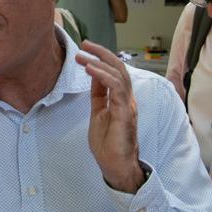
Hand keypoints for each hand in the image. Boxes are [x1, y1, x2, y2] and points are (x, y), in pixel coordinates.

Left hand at [75, 41, 143, 192]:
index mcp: (121, 99)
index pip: (114, 72)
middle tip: (85, 44)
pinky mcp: (125, 113)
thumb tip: (94, 77)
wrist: (115, 167)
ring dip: (100, 62)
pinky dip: (103, 76)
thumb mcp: (98, 114)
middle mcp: (127, 99)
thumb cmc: (108, 144)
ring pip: (119, 74)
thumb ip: (98, 96)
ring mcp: (128, 105)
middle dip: (102, 53)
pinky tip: (91, 69)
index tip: (84, 49)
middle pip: (119, 68)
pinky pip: (117, 88)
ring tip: (83, 56)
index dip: (100, 58)